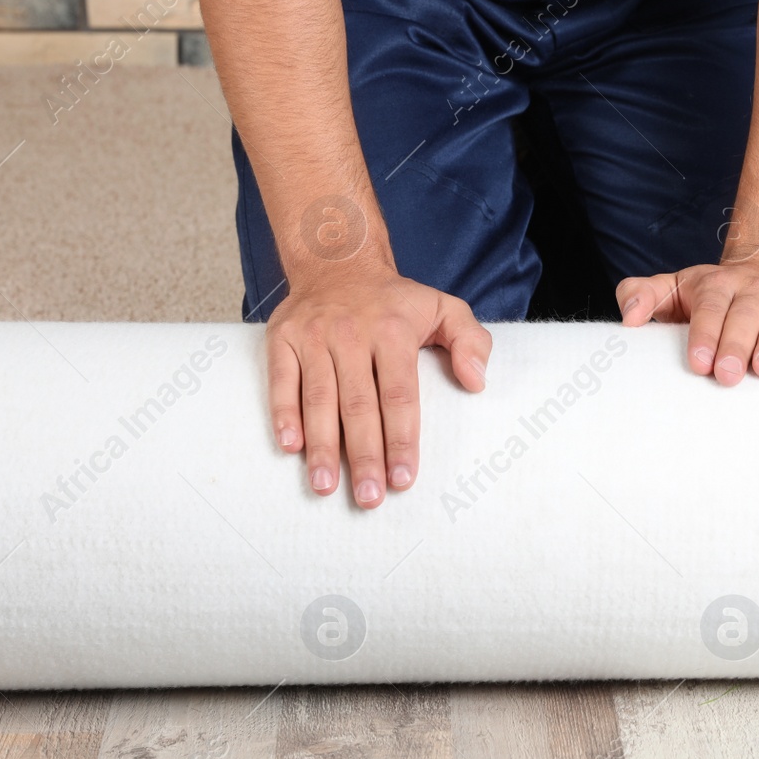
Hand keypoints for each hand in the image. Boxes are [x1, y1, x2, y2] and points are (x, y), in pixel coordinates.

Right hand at [267, 267, 490, 507]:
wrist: (337, 261)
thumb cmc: (393, 300)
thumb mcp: (443, 306)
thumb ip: (471, 340)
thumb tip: (477, 381)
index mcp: (393, 331)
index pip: (400, 395)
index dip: (401, 439)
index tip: (403, 478)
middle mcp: (351, 334)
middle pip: (358, 405)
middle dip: (364, 455)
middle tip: (368, 497)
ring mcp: (314, 336)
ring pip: (319, 399)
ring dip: (322, 446)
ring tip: (325, 486)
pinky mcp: (283, 339)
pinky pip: (281, 382)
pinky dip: (283, 415)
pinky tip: (291, 448)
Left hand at [615, 257, 758, 384]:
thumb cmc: (712, 294)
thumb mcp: (673, 288)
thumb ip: (642, 295)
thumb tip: (628, 319)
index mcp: (715, 284)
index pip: (709, 308)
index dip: (704, 334)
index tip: (698, 363)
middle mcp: (751, 286)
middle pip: (744, 314)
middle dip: (736, 345)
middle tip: (727, 376)